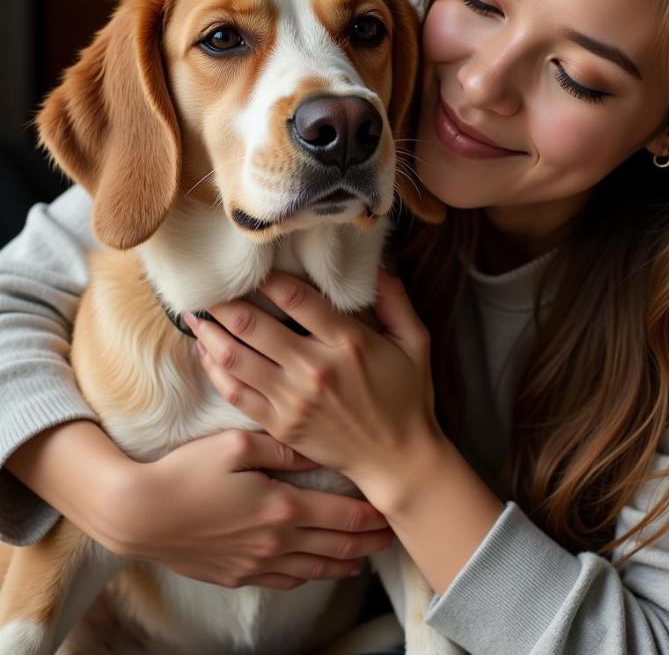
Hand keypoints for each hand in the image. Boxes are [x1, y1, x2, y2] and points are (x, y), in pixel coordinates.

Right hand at [113, 429, 394, 588]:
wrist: (137, 515)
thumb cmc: (186, 471)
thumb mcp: (236, 445)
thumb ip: (283, 447)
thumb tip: (319, 448)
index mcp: (282, 507)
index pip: (343, 516)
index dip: (374, 516)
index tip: (395, 511)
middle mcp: (276, 542)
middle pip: (337, 546)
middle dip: (370, 542)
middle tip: (395, 536)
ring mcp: (256, 564)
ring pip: (315, 569)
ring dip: (346, 563)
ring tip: (367, 557)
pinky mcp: (236, 576)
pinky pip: (284, 582)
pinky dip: (310, 577)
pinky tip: (320, 573)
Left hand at [188, 265, 444, 501]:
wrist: (397, 459)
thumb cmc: (408, 397)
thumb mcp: (415, 342)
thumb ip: (396, 300)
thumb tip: (376, 264)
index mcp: (348, 343)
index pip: (296, 298)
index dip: (269, 277)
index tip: (255, 266)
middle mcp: (315, 369)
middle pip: (254, 325)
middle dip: (225, 301)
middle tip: (210, 286)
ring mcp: (293, 400)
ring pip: (235, 357)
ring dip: (210, 332)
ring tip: (196, 313)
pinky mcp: (279, 425)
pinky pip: (235, 393)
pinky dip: (214, 369)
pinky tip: (205, 351)